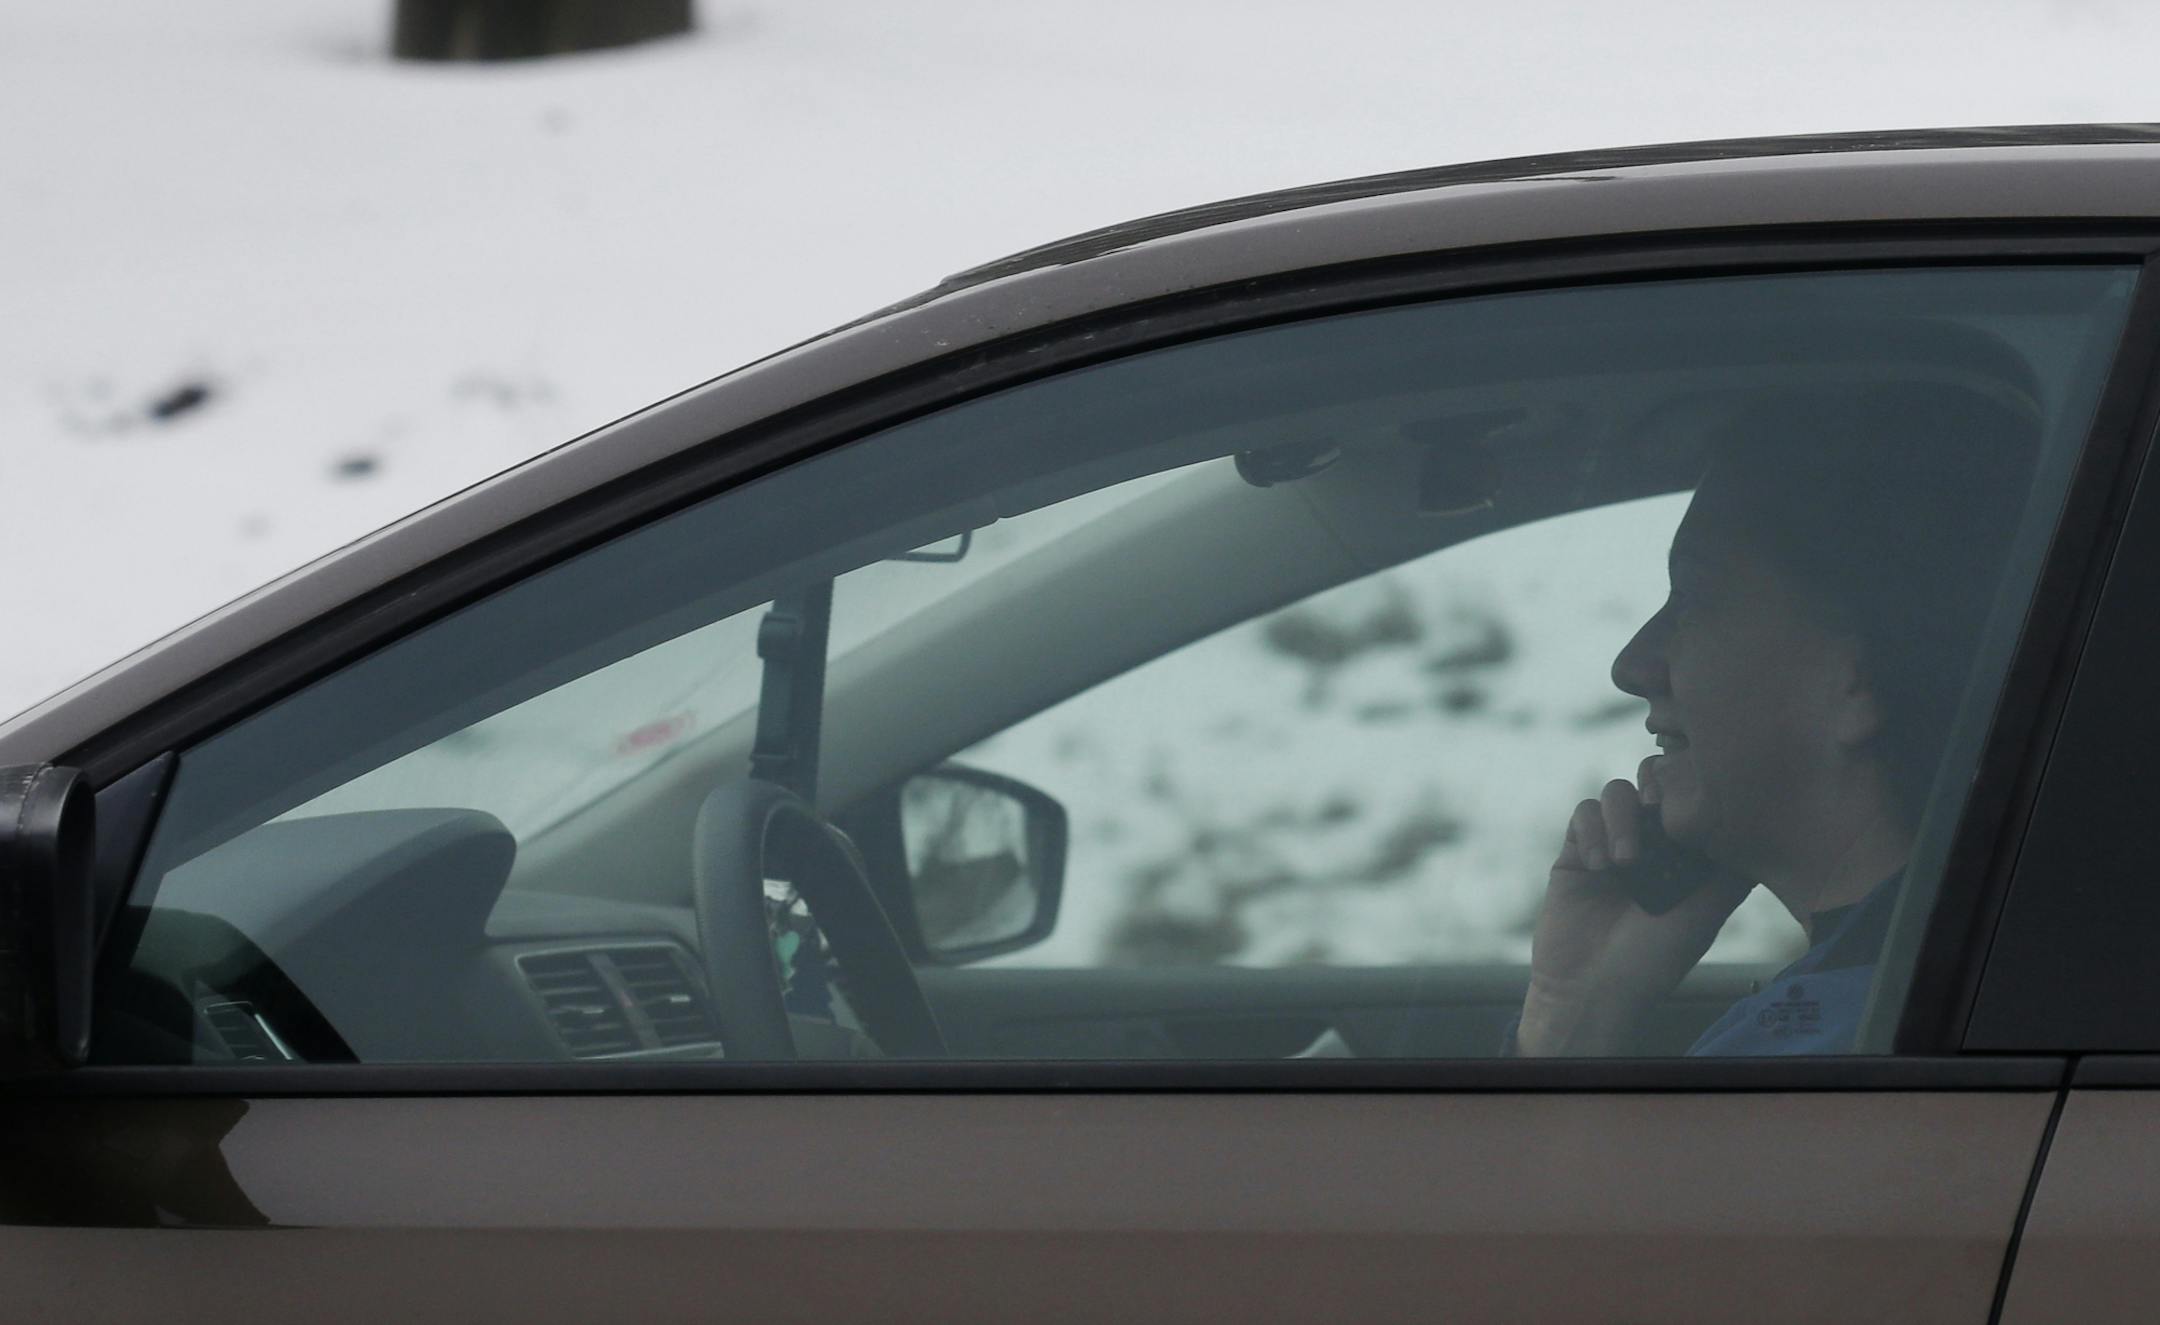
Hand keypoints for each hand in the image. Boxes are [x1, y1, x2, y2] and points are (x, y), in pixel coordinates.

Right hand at [1514, 757, 1749, 1055]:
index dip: (1692, 788)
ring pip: (1616, 793)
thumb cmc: (1654, 959)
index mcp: (1686, 856)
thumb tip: (1762, 829)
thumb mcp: (1706, 915)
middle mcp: (1651, 844)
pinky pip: (1583, 814)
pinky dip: (1593, 830)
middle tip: (1657, 811)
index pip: (1691, 800)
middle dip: (1655, 789)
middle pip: (1652, 783)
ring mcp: (1612, 844)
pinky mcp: (1576, 851)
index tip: (1693, 807)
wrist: (1593, 988)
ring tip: (1625, 862)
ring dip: (1622, 818)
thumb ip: (1731, 873)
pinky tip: (1599, 866)